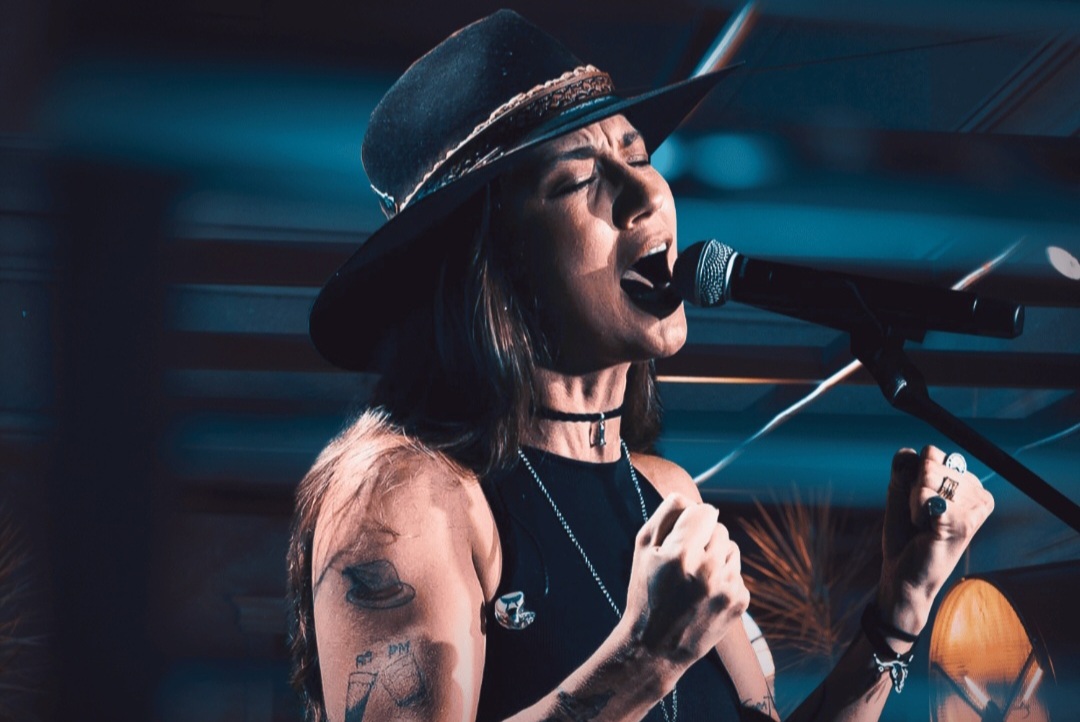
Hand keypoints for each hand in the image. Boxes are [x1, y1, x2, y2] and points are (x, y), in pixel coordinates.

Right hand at [620, 493, 748, 667]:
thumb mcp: (642, 549)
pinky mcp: (739, 603)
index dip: (692, 521)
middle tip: (685, 562)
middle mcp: (707, 569)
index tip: (683, 535)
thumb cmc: (646, 593)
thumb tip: (688, 497)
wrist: (656, 647)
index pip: (705, 511)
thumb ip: (665, 514)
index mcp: (681, 553)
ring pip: (732, 550)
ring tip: (695, 579)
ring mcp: (726, 588)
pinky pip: (738, 574)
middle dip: (704, 539)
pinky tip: (705, 596)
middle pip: (720, 529)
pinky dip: (724, 580)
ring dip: (716, 558)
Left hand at [878, 445, 993, 635]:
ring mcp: (973, 509)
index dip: (913, 475)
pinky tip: (924, 529)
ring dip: (913, 501)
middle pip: (930, 461)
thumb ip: (903, 468)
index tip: (919, 502)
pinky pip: (926, 495)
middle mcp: (979, 494)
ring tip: (923, 524)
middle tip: (920, 516)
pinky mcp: (962, 523)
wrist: (902, 573)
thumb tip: (910, 454)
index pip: (932, 452)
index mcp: (969, 484)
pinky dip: (915, 510)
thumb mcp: (900, 493)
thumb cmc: (904, 535)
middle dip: (913, 487)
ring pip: (927, 476)